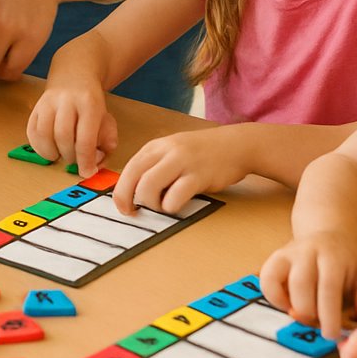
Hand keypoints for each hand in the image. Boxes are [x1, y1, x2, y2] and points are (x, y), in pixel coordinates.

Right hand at [25, 44, 116, 177]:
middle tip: (75, 160)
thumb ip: (107, 141)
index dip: (86, 161)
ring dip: (52, 152)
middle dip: (69, 156)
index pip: (85, 138)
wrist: (74, 75)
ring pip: (44, 134)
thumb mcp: (107, 119)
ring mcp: (48, 102)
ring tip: (61, 154)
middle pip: (63, 136)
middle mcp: (67, 100)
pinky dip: (39, 146)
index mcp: (89, 103)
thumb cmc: (91, 102)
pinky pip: (32, 131)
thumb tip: (97, 161)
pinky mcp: (36, 106)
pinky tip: (49, 149)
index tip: (87, 172)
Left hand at [112, 130, 249, 215]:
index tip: (124, 207)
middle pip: (133, 178)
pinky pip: (174, 197)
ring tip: (163, 207)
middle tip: (135, 213)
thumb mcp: (172, 152)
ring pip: (149, 187)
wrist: (235, 145)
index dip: (121, 192)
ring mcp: (182, 162)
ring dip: (151, 204)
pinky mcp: (198, 176)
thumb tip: (133, 193)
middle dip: (128, 200)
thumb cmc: (202, 153)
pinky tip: (179, 205)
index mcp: (156, 147)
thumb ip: (154, 166)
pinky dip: (171, 207)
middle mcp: (166, 151)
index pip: (128, 170)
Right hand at [260, 232, 356, 340]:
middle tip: (318, 326)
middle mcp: (307, 250)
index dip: (328, 314)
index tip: (331, 334)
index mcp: (333, 255)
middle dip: (308, 313)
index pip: (328, 286)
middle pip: (300, 284)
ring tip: (304, 316)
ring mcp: (287, 253)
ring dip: (289, 306)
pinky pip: (265, 280)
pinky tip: (289, 306)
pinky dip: (274, 299)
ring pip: (276, 280)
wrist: (328, 235)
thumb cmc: (348, 262)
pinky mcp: (274, 259)